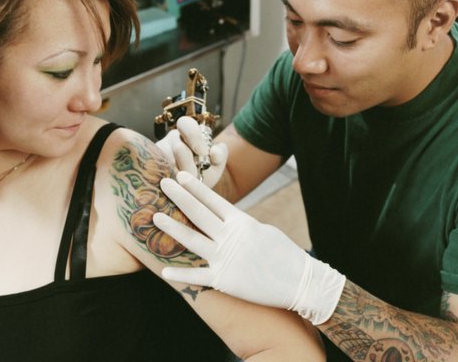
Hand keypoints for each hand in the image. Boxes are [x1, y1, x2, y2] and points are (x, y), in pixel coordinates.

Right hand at [155, 116, 227, 187]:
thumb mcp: (216, 164)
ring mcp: (158, 151)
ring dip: (178, 173)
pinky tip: (175, 185)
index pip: (186, 124)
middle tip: (195, 175)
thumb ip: (220, 155)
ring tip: (185, 183)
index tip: (203, 153)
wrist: (192, 190)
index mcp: (188, 133)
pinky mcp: (150, 165)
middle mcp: (171, 139)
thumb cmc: (204, 173)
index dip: (194, 136)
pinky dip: (168, 178)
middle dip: (188, 163)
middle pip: (177, 146)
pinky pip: (156, 170)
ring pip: (165, 159)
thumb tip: (214, 152)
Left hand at [155, 171, 345, 324]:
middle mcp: (231, 237)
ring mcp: (225, 259)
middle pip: (199, 213)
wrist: (302, 283)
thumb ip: (241, 225)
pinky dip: (180, 274)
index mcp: (242, 222)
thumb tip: (227, 220)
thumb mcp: (264, 231)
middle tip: (163, 182)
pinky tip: (163, 270)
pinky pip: (197, 276)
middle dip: (179, 196)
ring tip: (156, 216)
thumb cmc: (285, 255)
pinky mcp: (224, 281)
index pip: (213, 200)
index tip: (180, 175)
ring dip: (173, 227)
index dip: (195, 187)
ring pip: (193, 239)